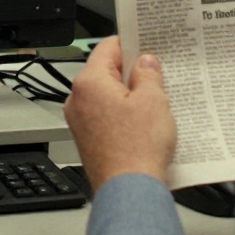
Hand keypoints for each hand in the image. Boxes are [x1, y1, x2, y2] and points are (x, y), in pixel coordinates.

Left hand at [63, 36, 175, 190]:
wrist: (129, 191)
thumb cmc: (137, 150)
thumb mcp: (153, 100)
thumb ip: (148, 74)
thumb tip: (145, 62)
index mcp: (89, 82)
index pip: (107, 47)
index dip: (131, 42)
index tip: (147, 43)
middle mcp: (77, 100)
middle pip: (105, 71)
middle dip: (132, 72)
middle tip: (157, 74)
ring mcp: (80, 121)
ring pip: (106, 95)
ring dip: (129, 95)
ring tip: (155, 101)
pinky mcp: (88, 139)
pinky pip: (106, 116)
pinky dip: (123, 114)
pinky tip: (144, 123)